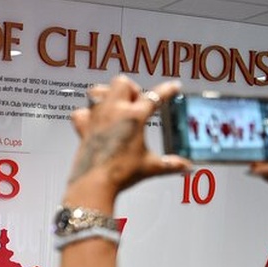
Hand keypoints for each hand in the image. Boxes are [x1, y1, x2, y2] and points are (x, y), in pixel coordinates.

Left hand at [65, 76, 190, 208]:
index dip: (166, 90)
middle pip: (122, 83)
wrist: (95, 182)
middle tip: (136, 103)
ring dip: (107, 95)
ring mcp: (96, 118)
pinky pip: (80, 113)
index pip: (154, 97)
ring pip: (98, 91)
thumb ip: (170, 164)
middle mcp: (114, 111)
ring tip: (115, 107)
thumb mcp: (150, 166)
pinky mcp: (83, 128)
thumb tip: (187, 167)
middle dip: (131, 89)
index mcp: (134, 117)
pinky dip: (86, 114)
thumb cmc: (121, 173)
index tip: (173, 86)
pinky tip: (94, 121)